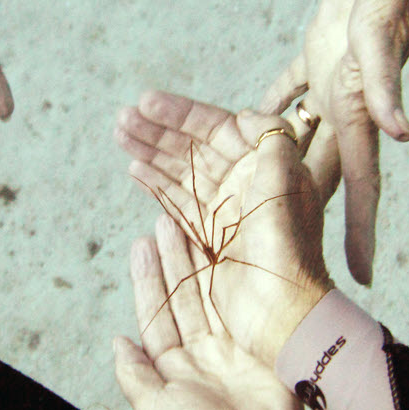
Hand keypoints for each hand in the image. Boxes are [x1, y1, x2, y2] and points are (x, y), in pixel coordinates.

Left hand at [114, 215, 304, 409]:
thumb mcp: (156, 409)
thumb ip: (135, 375)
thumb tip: (117, 342)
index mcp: (172, 370)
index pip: (156, 315)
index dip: (148, 280)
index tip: (141, 246)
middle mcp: (200, 356)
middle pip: (183, 298)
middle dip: (174, 261)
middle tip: (165, 222)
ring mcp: (231, 350)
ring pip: (212, 296)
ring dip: (201, 262)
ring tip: (190, 225)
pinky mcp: (260, 349)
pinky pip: (243, 307)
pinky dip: (234, 280)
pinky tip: (227, 252)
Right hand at [116, 90, 332, 365]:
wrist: (282, 308)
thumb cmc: (288, 245)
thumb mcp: (287, 181)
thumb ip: (271, 138)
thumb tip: (244, 114)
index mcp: (262, 163)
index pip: (216, 128)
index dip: (181, 113)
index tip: (147, 101)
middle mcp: (242, 182)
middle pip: (193, 146)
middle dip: (157, 130)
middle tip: (122, 118)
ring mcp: (224, 209)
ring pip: (180, 171)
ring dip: (150, 151)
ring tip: (120, 134)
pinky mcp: (208, 237)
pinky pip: (176, 201)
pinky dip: (154, 183)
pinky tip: (134, 168)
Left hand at [261, 0, 408, 284]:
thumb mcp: (381, 34)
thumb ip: (387, 82)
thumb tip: (403, 134)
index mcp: (358, 115)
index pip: (361, 187)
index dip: (361, 232)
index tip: (362, 277)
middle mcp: (345, 109)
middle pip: (318, 173)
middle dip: (301, 210)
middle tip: (281, 248)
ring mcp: (332, 84)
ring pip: (294, 134)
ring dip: (271, 158)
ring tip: (247, 190)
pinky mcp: (320, 56)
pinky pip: (288, 91)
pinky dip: (269, 106)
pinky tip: (249, 121)